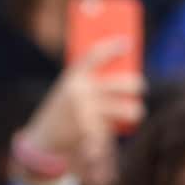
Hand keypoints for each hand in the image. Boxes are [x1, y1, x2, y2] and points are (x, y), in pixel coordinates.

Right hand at [18, 38, 144, 184]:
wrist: (43, 142)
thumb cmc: (62, 112)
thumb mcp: (69, 92)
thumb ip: (89, 82)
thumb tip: (121, 69)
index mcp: (74, 78)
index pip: (95, 55)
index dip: (112, 46)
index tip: (127, 42)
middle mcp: (82, 91)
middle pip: (127, 83)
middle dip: (138, 85)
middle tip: (140, 87)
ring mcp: (89, 112)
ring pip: (131, 110)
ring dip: (135, 112)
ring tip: (134, 113)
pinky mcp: (95, 133)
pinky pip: (119, 130)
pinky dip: (119, 133)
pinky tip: (109, 136)